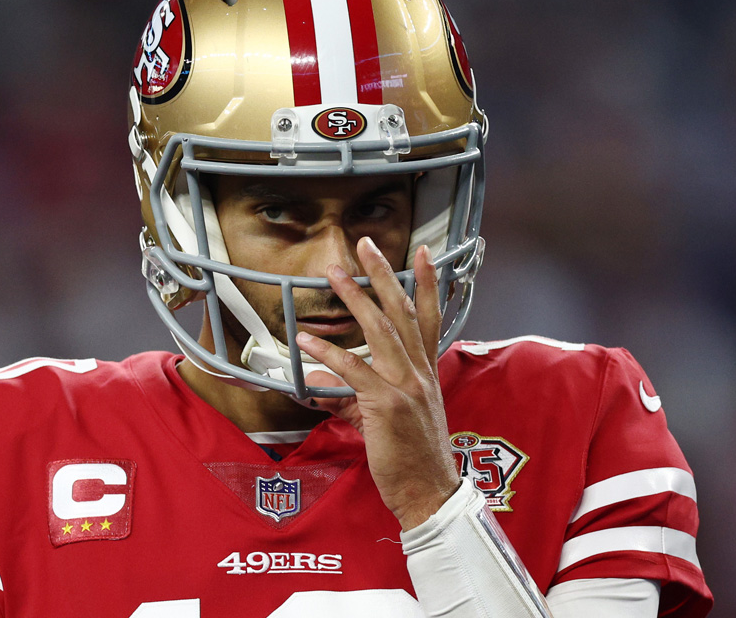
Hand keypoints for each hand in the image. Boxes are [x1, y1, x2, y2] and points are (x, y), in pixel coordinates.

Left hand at [296, 239, 460, 530]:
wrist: (428, 491)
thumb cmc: (411, 456)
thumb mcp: (386, 418)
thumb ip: (351, 397)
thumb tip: (317, 386)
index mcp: (425, 371)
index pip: (428, 317)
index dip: (425, 283)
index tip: (423, 252)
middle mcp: (419, 372)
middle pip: (402, 312)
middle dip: (383, 274)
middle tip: (366, 244)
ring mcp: (405, 386)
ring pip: (380, 331)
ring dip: (355, 298)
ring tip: (334, 273)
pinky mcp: (387, 404)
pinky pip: (353, 371)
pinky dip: (328, 354)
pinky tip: (306, 340)